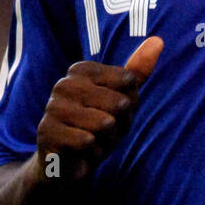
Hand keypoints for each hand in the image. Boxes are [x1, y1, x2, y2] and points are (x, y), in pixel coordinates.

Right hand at [34, 36, 162, 182]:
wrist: (69, 164)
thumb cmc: (98, 127)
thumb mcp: (122, 100)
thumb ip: (137, 72)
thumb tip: (158, 40)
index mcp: (81, 70)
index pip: (128, 81)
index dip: (129, 104)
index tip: (114, 113)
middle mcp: (63, 84)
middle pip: (119, 103)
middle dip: (120, 125)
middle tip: (104, 132)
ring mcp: (52, 108)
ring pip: (104, 123)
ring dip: (107, 141)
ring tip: (93, 142)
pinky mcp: (46, 133)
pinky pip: (87, 141)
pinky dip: (92, 152)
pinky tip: (82, 152)